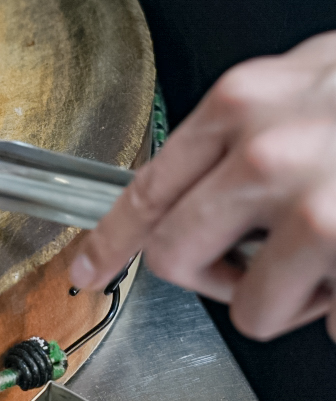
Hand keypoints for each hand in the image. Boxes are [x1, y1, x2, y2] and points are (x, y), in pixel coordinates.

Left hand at [70, 31, 335, 341]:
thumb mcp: (310, 74)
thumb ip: (246, 127)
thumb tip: (203, 188)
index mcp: (240, 106)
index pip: (144, 188)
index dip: (109, 241)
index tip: (89, 272)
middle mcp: (266, 156)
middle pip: (175, 258)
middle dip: (207, 276)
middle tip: (244, 268)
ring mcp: (317, 210)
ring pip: (253, 309)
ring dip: (286, 300)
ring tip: (329, 260)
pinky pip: (330, 326)